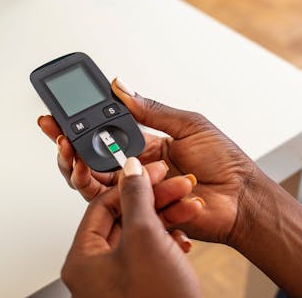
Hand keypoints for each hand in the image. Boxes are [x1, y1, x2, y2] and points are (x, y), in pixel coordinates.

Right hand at [39, 78, 257, 243]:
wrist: (244, 198)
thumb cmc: (225, 162)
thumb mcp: (188, 124)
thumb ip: (151, 110)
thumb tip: (121, 87)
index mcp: (146, 145)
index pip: (103, 134)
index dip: (79, 126)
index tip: (58, 116)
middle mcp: (137, 170)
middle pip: (91, 163)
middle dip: (69, 150)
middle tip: (59, 139)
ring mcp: (138, 194)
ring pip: (95, 187)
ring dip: (80, 172)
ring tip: (76, 160)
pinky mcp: (143, 215)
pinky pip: (116, 208)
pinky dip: (107, 195)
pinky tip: (104, 182)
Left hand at [62, 157, 201, 297]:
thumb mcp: (145, 238)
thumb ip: (136, 198)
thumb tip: (129, 170)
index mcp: (82, 260)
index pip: (101, 205)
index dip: (131, 184)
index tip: (153, 170)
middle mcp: (96, 271)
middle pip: (123, 218)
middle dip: (155, 200)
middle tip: (177, 185)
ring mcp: (118, 282)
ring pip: (140, 234)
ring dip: (166, 217)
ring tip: (189, 207)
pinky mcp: (140, 288)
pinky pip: (150, 253)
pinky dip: (168, 240)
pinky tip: (185, 236)